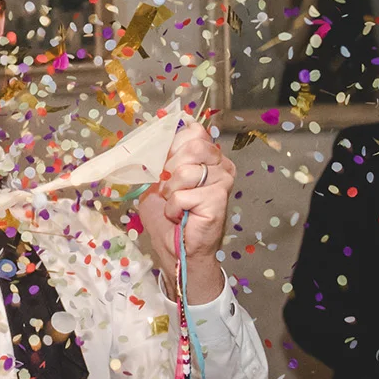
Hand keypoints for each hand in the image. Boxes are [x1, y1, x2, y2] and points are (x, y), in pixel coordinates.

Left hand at [137, 121, 234, 303]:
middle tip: (169, 190)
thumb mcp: (157, 179)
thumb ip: (160, 156)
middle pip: (193, 146)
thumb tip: (155, 135)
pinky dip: (173, 207)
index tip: (165, 166)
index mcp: (208, 155)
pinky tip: (181, 216)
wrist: (174, 248)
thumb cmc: (166, 215)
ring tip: (175, 205)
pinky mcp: (219, 199)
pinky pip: (184, 195)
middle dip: (169, 170)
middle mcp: (221, 165)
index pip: (194, 131)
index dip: (172, 146)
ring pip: (187, 171)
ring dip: (170, 192)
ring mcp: (223, 181)